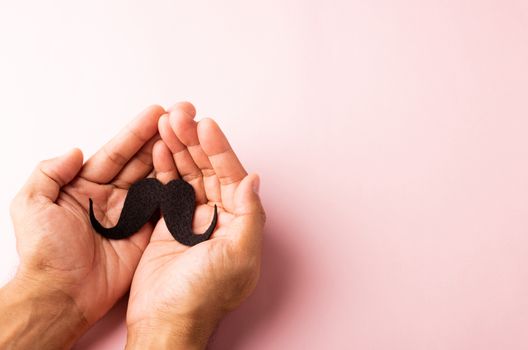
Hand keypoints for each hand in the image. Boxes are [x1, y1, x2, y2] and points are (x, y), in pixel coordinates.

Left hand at [0, 105, 165, 348]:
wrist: (62, 293)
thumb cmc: (45, 252)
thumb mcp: (31, 205)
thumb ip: (49, 173)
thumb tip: (75, 150)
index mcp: (84, 186)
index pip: (115, 152)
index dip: (135, 132)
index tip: (156, 113)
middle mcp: (110, 196)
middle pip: (140, 161)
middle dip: (160, 138)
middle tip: (181, 118)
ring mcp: (130, 214)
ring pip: (154, 179)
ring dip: (171, 158)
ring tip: (189, 137)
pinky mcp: (144, 232)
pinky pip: (163, 207)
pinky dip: (176, 189)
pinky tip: (188, 171)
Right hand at [126, 103, 265, 348]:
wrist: (166, 320)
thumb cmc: (204, 295)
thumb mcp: (237, 256)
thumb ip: (249, 215)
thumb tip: (254, 178)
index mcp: (239, 221)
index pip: (231, 175)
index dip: (219, 149)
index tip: (206, 125)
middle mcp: (218, 215)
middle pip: (207, 168)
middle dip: (194, 141)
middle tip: (180, 115)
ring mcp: (192, 217)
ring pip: (187, 173)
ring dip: (178, 148)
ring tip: (167, 122)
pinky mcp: (168, 222)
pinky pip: (168, 187)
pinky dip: (163, 167)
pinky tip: (159, 148)